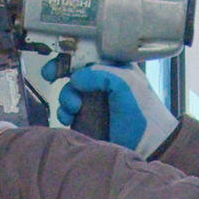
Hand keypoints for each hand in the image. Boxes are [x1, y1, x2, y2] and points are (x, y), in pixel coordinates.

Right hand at [51, 62, 177, 156]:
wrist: (148, 144)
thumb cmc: (143, 111)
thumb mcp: (125, 84)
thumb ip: (100, 74)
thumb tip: (74, 78)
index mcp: (114, 67)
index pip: (88, 53)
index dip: (71, 54)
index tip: (59, 59)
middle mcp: (102, 81)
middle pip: (73, 71)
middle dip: (60, 72)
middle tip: (50, 75)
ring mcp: (94, 100)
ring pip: (68, 91)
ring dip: (65, 97)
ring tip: (74, 107)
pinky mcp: (87, 118)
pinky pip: (68, 111)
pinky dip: (64, 112)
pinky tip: (68, 117)